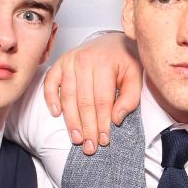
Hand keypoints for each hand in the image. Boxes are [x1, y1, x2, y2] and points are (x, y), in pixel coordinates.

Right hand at [42, 31, 142, 155]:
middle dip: (87, 128)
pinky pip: (50, 82)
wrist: (113, 40)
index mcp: (105, 63)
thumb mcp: (136, 75)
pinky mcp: (60, 63)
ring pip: (68, 97)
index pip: (102, 101)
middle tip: (89, 147)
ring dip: (71, 121)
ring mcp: (70, 61)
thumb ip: (130, 98)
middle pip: (84, 102)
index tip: (104, 141)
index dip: (103, 123)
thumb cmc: (125, 59)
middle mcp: (84, 61)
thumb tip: (116, 119)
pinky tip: (56, 114)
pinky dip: (51, 98)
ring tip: (76, 139)